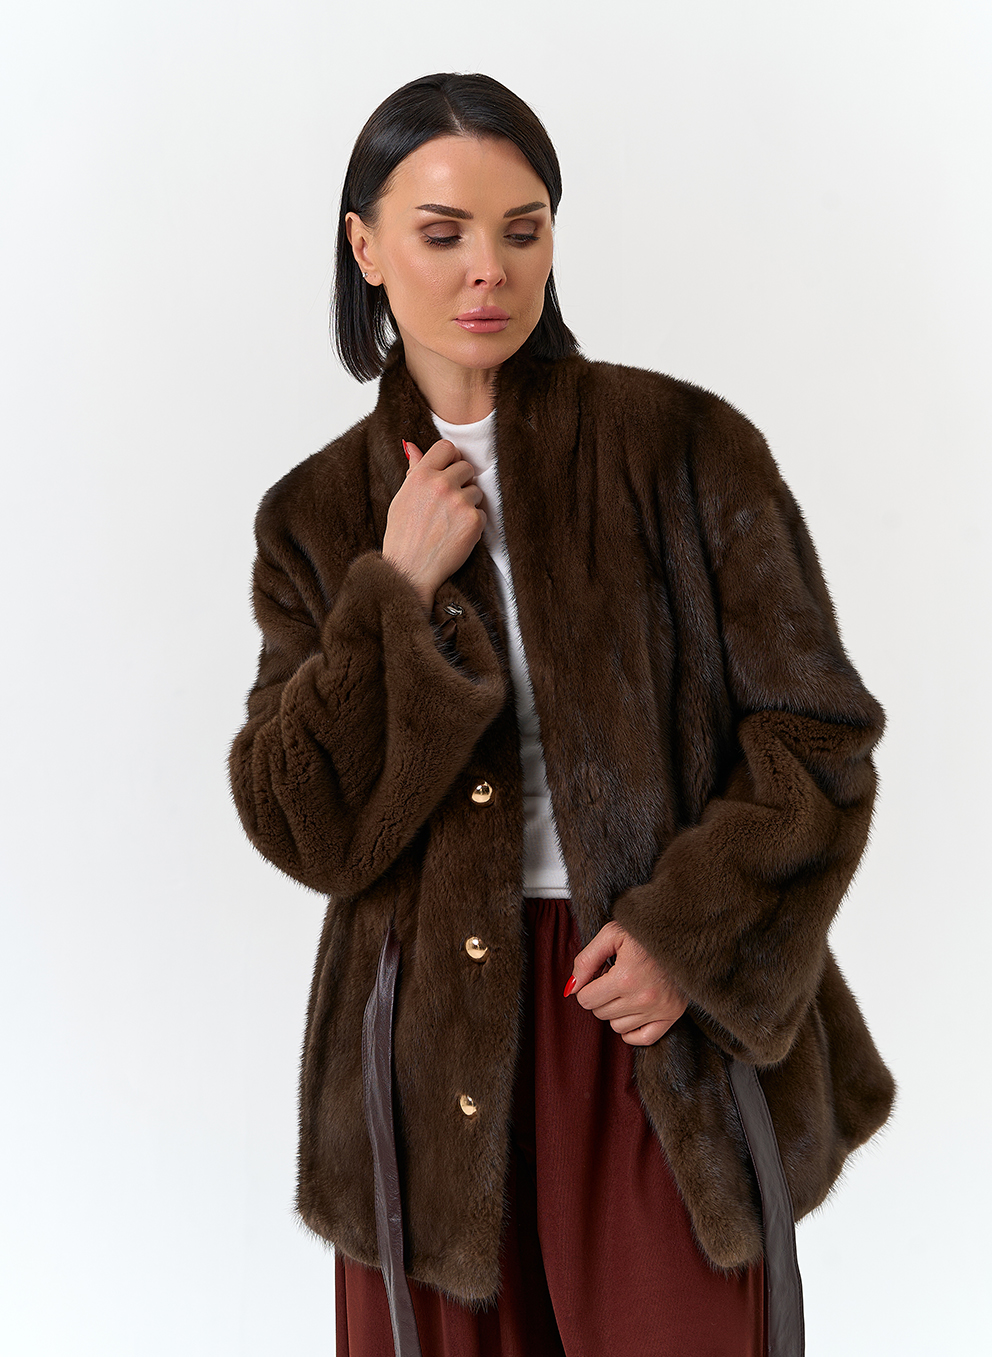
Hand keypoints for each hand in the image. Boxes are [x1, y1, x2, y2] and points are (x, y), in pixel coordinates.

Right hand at [382, 439, 486, 610]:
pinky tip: (456, 534)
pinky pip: (482, 512)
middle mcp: (440, 484)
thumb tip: (412, 447)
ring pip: (476, 491)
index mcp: (421, 476)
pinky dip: (473, 524)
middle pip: (466, 467)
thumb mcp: (402, 499)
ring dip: (468, 504)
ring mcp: (459, 502)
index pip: (447, 447)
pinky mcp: (473, 520)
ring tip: (449, 522)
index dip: (450, 460)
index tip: (448, 473)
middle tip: (448, 504)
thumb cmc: (403, 536)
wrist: (410, 571)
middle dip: (461, 482)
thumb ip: (414, 471)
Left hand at [566, 920, 687, 1045]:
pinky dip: (633, 1030)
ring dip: (615, 1010)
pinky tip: (632, 1010)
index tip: (599, 973)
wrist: (680, 929)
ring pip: (618, 1027)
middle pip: (600, 1013)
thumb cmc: (643, 930)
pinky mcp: (673, 1014)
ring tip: (627, 988)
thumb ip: (586, 960)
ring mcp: (660, 1008)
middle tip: (614, 977)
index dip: (587, 986)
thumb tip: (571, 989)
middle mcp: (643, 998)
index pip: (586, 1000)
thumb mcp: (611, 934)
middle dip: (601, 996)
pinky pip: (643, 1039)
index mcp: (626, 977)